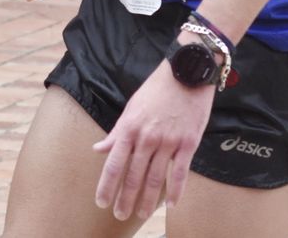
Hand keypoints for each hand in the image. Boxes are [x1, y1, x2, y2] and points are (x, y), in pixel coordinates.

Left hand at [93, 58, 214, 220]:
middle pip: (134, 175)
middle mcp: (147, 137)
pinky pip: (181, 172)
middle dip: (126, 198)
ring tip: (142, 214)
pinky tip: (172, 204)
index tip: (102, 202)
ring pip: (155, 178)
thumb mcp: (131, 107)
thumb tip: (98, 149)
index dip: (107, 186)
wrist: (186, 72)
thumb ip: (117, 132)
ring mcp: (168, 141)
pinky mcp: (188, 142)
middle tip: (120, 215)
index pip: (114, 164)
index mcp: (129, 128)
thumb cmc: (157, 89)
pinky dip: (176, 190)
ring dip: (148, 200)